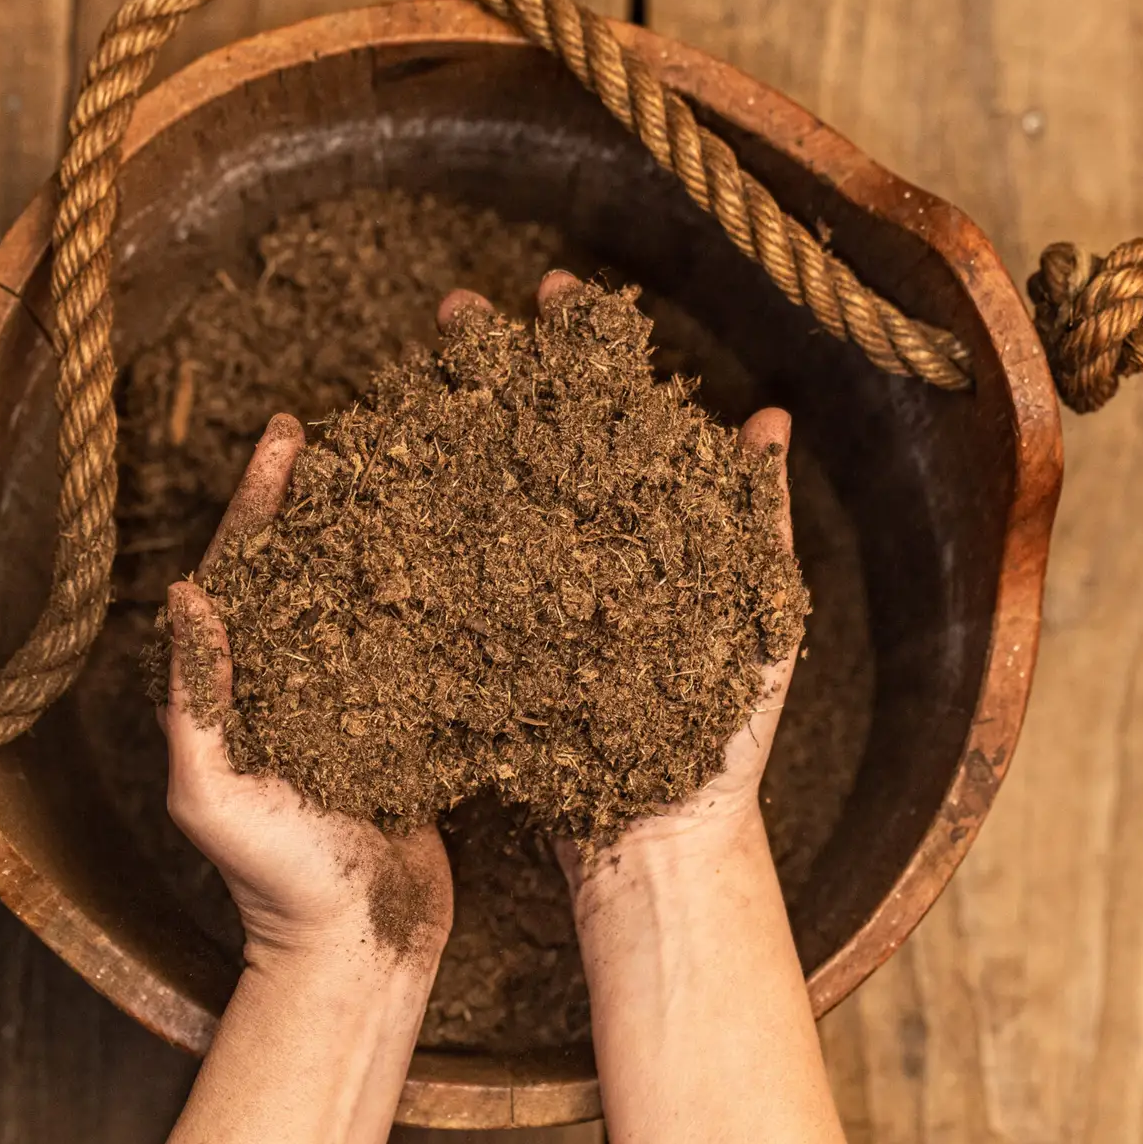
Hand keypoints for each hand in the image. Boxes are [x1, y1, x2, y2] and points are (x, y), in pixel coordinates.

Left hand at [160, 413, 452, 969]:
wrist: (358, 944)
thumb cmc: (273, 879)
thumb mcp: (215, 795)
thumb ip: (197, 699)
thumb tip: (186, 592)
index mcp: (241, 681)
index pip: (249, 568)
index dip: (264, 500)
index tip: (287, 435)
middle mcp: (297, 676)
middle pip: (310, 563)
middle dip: (324, 495)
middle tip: (349, 428)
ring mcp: (357, 695)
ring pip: (368, 592)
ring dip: (381, 530)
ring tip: (407, 468)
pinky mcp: (411, 720)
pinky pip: (420, 643)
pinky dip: (433, 594)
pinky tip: (461, 554)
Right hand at [440, 269, 800, 871]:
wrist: (654, 851)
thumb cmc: (720, 742)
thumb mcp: (756, 626)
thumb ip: (755, 525)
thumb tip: (769, 422)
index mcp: (641, 534)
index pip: (603, 419)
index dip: (577, 353)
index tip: (552, 293)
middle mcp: (576, 557)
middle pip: (529, 440)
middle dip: (494, 370)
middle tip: (458, 313)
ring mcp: (524, 603)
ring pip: (474, 497)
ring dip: (439, 432)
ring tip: (403, 377)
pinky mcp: (481, 653)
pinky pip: (441, 580)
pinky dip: (409, 531)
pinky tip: (373, 487)